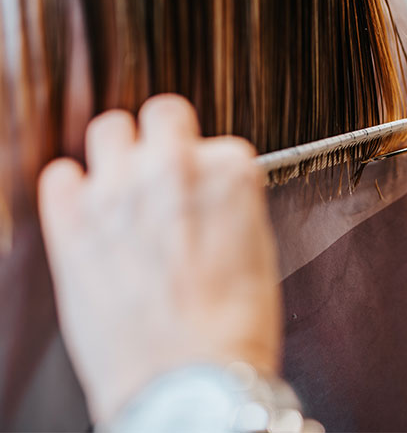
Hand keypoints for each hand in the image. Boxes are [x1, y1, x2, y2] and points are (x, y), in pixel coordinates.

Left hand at [38, 95, 280, 422]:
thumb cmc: (233, 329)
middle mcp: (172, 169)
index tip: (207, 195)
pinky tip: (91, 214)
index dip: (214, 172)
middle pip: (162, 113)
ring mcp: (117, 192)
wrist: (189, 383)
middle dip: (166, 139)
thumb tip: (210, 196)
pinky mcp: (71, 225)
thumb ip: (230, 206)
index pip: (220, 144)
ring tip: (126, 186)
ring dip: (120, 152)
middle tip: (166, 173)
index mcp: (228, 173)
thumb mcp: (258, 251)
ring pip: (108, 128)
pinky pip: (59, 175)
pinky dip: (73, 189)